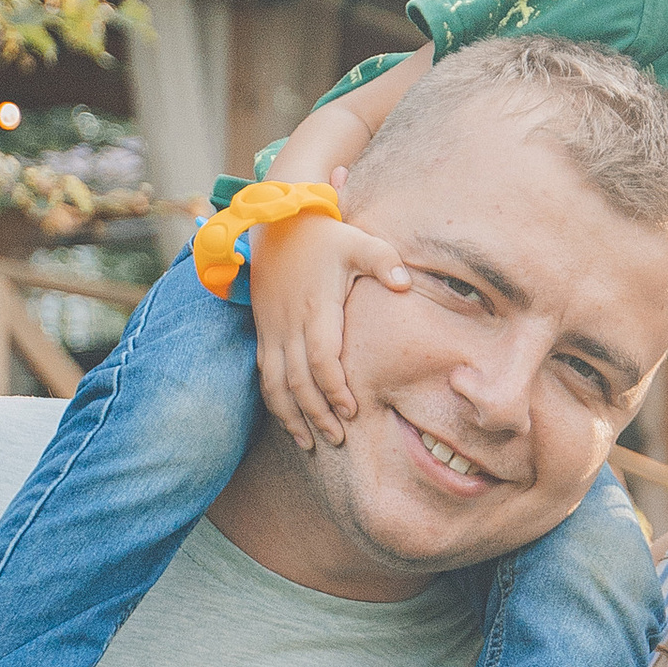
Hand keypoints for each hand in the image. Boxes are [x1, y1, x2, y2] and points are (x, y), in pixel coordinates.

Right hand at [249, 201, 412, 450]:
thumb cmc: (326, 236)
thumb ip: (383, 260)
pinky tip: (289, 420)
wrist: (279, 224)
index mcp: (316, 308)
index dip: (334, 388)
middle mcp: (289, 324)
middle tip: (337, 438)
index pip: (322, 359)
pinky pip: (265, 375)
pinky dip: (275, 402)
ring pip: (276, 384)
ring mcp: (272, 330)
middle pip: (298, 380)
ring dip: (291, 416)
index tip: (352, 410)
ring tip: (310, 442)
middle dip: (317, 413)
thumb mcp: (358, 240)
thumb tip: (404, 282)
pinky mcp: (263, 332)